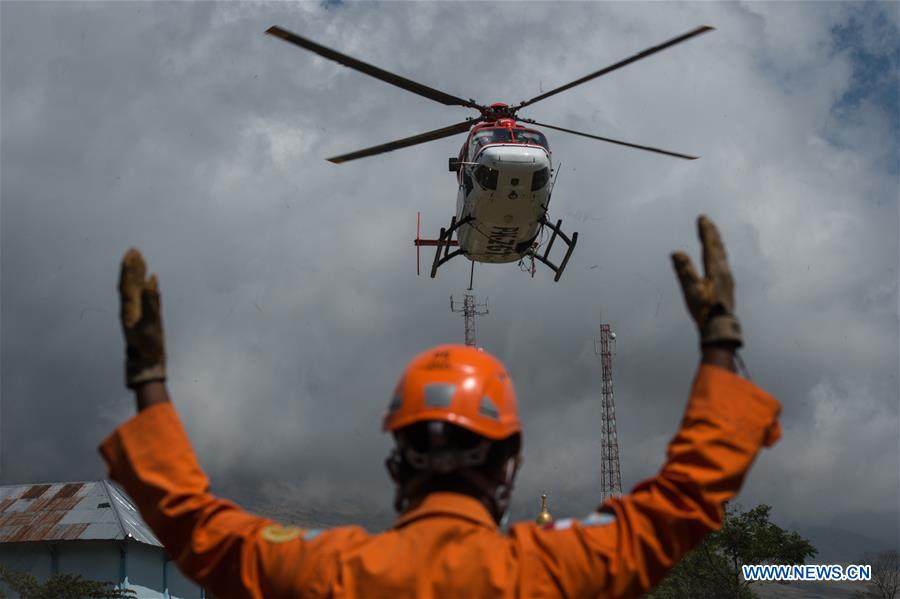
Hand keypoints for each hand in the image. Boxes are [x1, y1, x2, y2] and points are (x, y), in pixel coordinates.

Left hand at [119, 248, 165, 387]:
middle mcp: (131, 307)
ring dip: (138, 273)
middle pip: (129, 283)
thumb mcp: (149, 323)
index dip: (128, 268)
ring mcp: (139, 310)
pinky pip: (147, 296)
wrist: (148, 359)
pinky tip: (152, 279)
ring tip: (141, 259)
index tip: (131, 254)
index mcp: (128, 308)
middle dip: (132, 266)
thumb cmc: (147, 344)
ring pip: (137, 288)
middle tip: (134, 250)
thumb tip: (149, 282)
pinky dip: (149, 285)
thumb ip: (150, 302)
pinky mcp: (147, 314)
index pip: (126, 283)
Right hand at [671, 216, 742, 347]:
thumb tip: (676, 253)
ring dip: (716, 243)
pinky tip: (718, 259)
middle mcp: (724, 271)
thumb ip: (684, 271)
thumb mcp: (691, 290)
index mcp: (715, 270)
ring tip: (713, 235)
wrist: (720, 327)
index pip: (709, 245)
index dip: (705, 231)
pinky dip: (719, 254)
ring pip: (722, 255)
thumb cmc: (705, 310)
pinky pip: (723, 263)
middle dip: (712, 233)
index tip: (702, 218)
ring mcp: (727, 278)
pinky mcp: (727, 285)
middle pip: (718, 248)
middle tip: (707, 221)